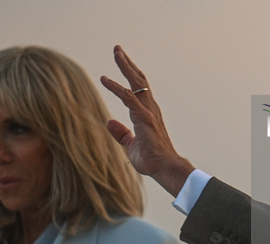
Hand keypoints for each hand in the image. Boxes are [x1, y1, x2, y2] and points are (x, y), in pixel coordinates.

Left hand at [101, 45, 193, 196]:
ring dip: (124, 66)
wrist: (165, 168)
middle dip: (127, 64)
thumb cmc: (152, 160)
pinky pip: (128, 98)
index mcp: (148, 114)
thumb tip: (109, 122)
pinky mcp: (143, 118)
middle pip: (139, 80)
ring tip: (116, 52)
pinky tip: (105, 79)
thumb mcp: (131, 145)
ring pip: (136, 83)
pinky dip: (116, 87)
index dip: (130, 75)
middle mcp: (150, 109)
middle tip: (117, 49)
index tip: (122, 63)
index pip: (139, 90)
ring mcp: (148, 112)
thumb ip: (121, 133)